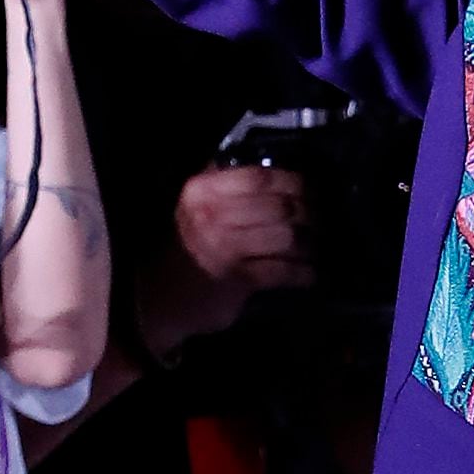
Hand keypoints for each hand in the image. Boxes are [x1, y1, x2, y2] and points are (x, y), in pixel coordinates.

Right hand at [138, 165, 314, 350]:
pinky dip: (302, 273)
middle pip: (280, 206)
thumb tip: (275, 174)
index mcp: (203, 191)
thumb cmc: (182, 249)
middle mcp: (213, 215)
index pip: (259, 177)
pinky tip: (308, 275)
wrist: (155, 299)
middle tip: (318, 222)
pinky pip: (283, 271)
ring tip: (312, 248)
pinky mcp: (237, 280)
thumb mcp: (195, 209)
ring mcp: (225, 248)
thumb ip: (226, 188)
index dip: (292, 181)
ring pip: (287, 237)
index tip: (307, 189)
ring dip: (308, 244)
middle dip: (308, 214)